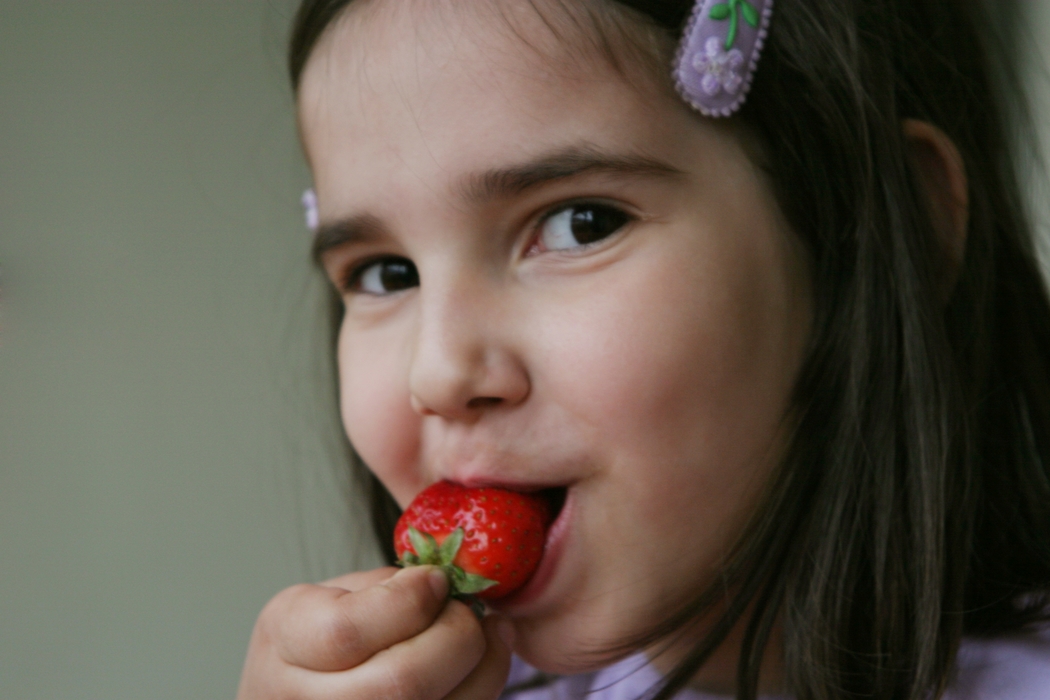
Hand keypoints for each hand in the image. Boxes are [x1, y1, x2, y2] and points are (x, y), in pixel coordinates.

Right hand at [236, 566, 513, 698]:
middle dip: (456, 634)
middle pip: (402, 681)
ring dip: (484, 665)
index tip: (437, 579)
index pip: (347, 630)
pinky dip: (482, 689)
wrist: (297, 695)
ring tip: (490, 632)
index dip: (410, 599)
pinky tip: (485, 664)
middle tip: (468, 610)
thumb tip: (449, 584)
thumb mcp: (331, 596)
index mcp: (285, 642)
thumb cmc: (322, 640)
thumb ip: (386, 589)